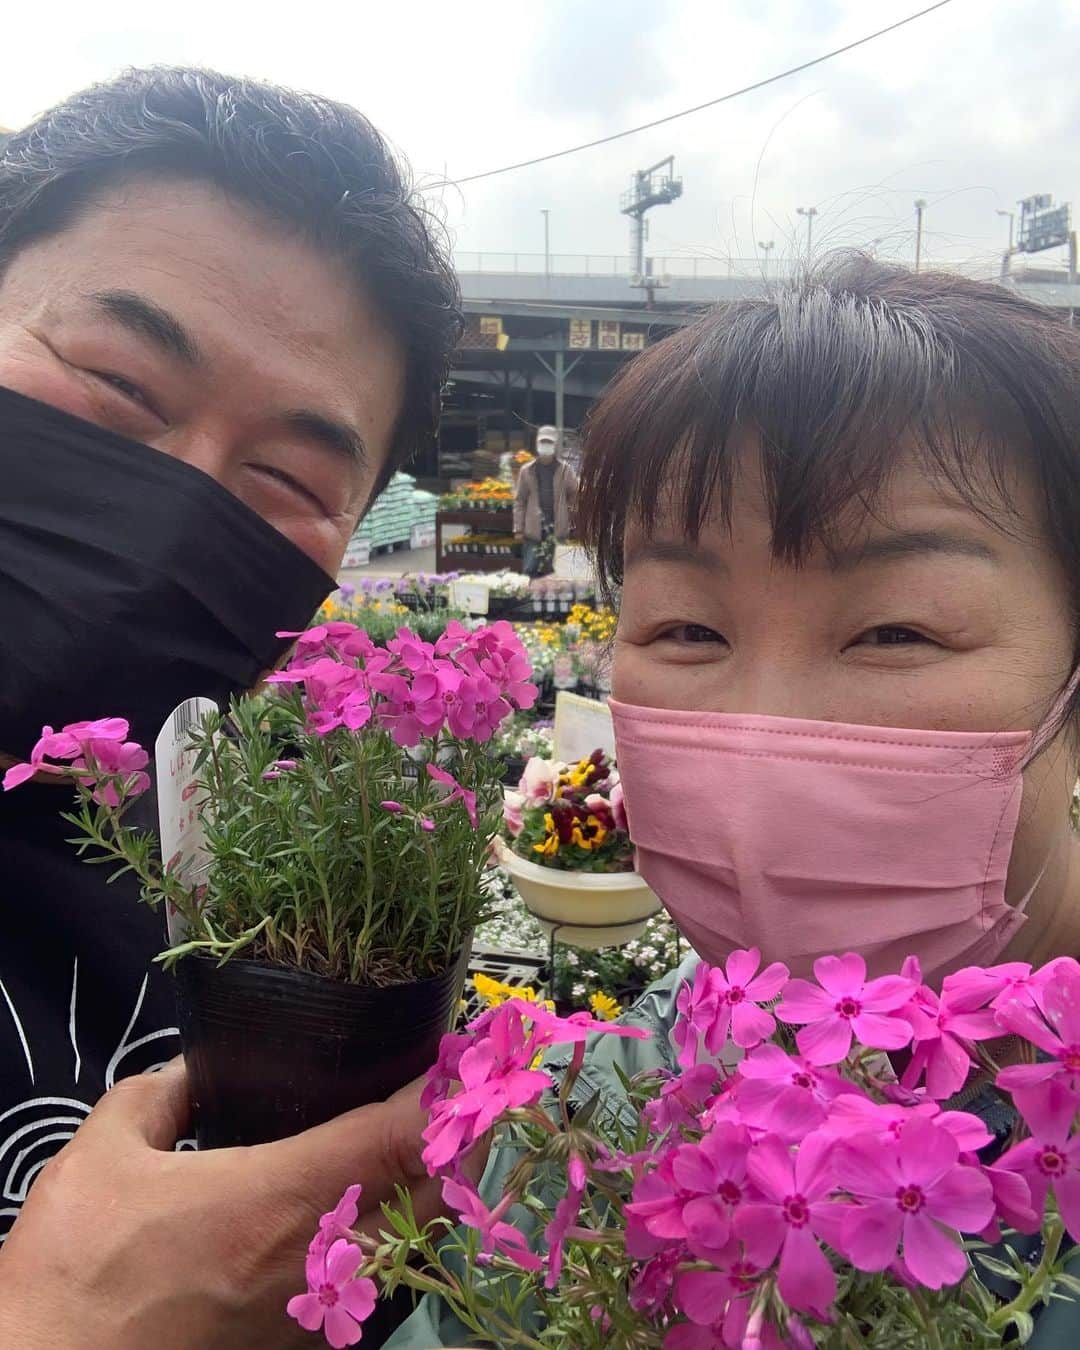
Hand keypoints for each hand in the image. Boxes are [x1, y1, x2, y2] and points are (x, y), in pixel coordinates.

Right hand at [0, 1059, 462, 1348]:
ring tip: (430, 1140)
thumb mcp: (101, 1156)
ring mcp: (312, 1312)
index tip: (460, 1057)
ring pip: (412, 1245)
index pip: (401, 1138)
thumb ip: (155, 1095)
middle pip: (433, 1194)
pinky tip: (374, 1209)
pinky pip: (375, 1284)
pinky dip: (395, 1238)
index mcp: (282, 1196)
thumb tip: (187, 1070)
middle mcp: (317, 1257)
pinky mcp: (294, 1346)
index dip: (444, 1095)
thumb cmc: (78, 1268)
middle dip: (460, 1141)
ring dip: (435, 1191)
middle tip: (461, 1093)